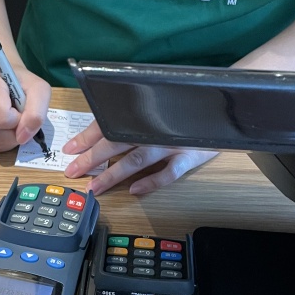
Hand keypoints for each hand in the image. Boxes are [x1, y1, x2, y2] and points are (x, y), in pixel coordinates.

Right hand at [0, 67, 50, 151]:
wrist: (3, 79)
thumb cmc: (21, 84)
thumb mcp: (39, 90)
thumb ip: (36, 113)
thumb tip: (22, 138)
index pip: (2, 119)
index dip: (18, 121)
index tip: (21, 110)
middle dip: (14, 133)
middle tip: (18, 118)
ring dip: (8, 140)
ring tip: (12, 123)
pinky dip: (0, 142)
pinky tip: (3, 129)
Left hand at [63, 121, 217, 195]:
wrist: (225, 103)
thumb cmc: (185, 106)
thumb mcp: (157, 106)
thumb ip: (133, 116)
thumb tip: (101, 130)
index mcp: (143, 111)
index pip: (108, 123)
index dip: (87, 136)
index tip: (69, 149)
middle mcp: (155, 125)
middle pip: (117, 141)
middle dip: (92, 157)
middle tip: (73, 171)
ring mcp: (173, 141)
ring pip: (138, 158)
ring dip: (114, 173)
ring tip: (96, 187)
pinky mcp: (191, 154)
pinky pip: (169, 172)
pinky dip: (152, 181)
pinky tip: (134, 190)